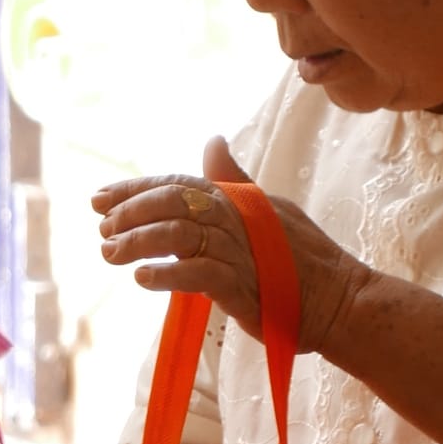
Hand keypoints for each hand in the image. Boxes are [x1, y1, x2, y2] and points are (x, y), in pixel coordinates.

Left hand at [92, 137, 367, 354]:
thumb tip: (213, 141)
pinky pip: (200, 274)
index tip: (99, 198)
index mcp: (241, 200)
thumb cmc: (303, 260)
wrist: (343, 302)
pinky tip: (142, 279)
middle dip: (131, 211)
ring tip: (110, 253)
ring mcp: (243, 252)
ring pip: (181, 235)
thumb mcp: (267, 211)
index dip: (136, 189)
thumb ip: (234, 180)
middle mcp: (240, 219)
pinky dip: (168, 274)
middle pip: (176, 202)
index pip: (180, 184)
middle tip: (102, 228)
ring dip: (139, 242)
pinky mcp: (246, 287)